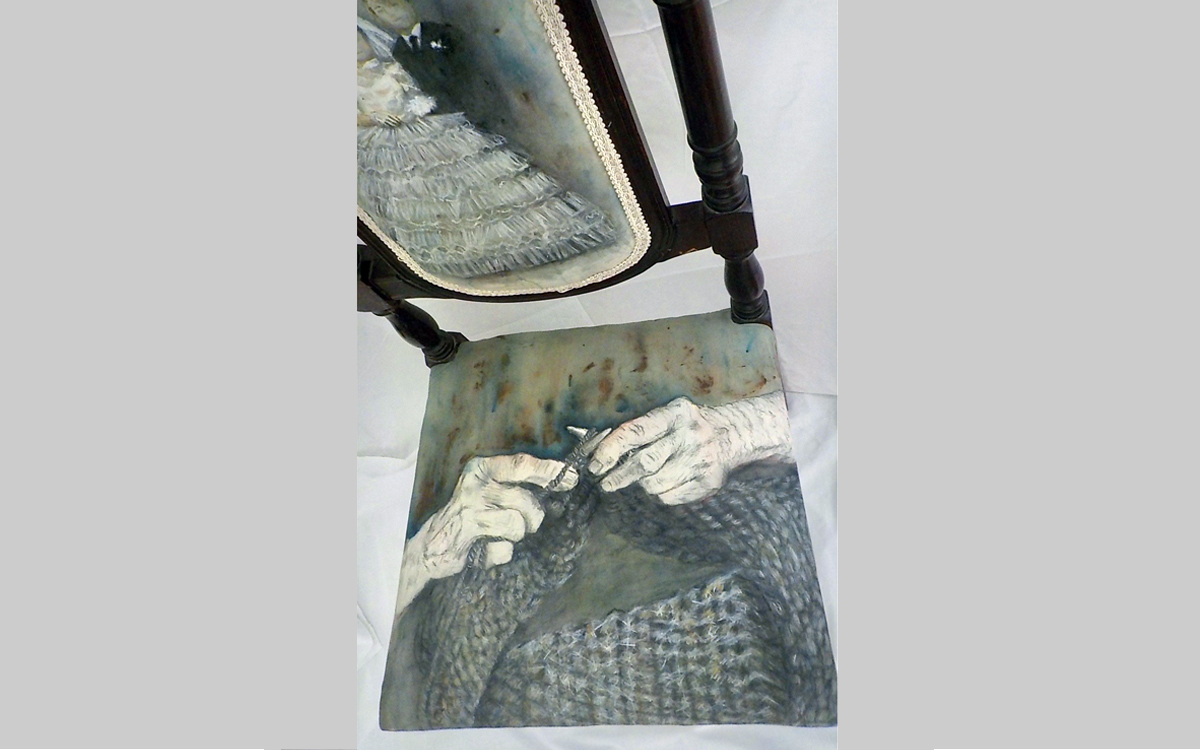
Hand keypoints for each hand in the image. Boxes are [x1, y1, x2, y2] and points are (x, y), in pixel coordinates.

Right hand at [395, 453, 576, 615]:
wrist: (432, 543)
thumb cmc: (471, 515)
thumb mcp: (491, 489)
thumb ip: (520, 484)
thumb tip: (563, 477)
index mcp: (482, 468)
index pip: (522, 464)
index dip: (549, 471)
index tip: (572, 477)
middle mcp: (475, 485)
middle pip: (526, 501)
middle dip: (532, 517)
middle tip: (521, 524)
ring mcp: (469, 511)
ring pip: (517, 525)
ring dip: (514, 536)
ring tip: (497, 534)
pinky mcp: (466, 537)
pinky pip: (504, 550)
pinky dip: (499, 554)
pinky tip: (484, 548)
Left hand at [587, 392, 790, 505]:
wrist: (732, 435)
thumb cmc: (687, 425)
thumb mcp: (667, 415)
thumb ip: (637, 429)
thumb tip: (596, 449)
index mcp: (674, 413)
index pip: (635, 432)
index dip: (611, 449)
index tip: (596, 464)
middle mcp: (689, 435)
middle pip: (644, 462)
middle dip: (619, 476)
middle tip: (606, 483)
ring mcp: (700, 460)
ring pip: (655, 484)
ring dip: (642, 485)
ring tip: (643, 479)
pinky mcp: (708, 482)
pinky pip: (670, 497)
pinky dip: (660, 494)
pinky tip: (665, 483)